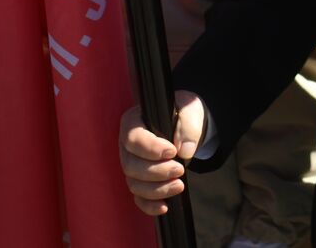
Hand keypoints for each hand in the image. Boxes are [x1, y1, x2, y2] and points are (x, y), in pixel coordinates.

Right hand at [118, 90, 205, 214]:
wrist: (184, 124)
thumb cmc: (182, 111)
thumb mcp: (189, 108)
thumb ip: (188, 126)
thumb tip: (185, 150)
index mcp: (133, 121)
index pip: (133, 138)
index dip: (151, 148)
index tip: (172, 152)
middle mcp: (126, 145)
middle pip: (131, 165)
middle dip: (156, 172)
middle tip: (179, 170)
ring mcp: (130, 164)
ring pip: (134, 183)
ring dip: (156, 189)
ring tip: (179, 185)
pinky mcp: (138, 180)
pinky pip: (138, 197)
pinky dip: (149, 205)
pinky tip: (164, 206)